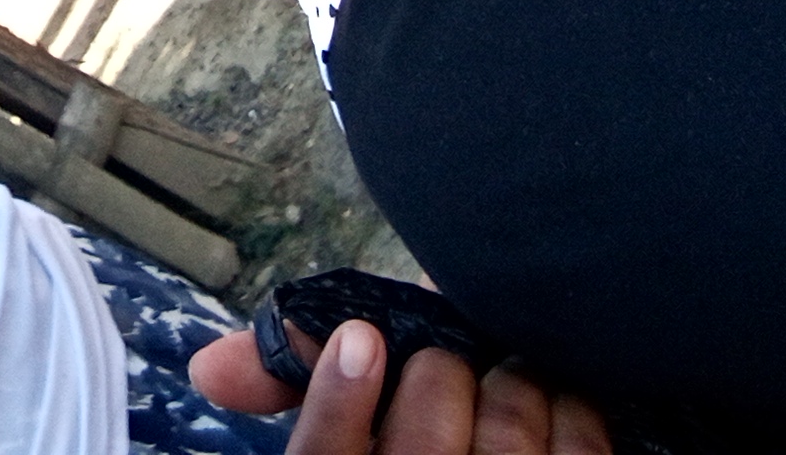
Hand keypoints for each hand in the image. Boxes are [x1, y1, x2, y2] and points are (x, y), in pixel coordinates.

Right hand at [192, 318, 610, 453]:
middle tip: (442, 364)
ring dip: (508, 385)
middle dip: (437, 377)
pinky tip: (551, 403)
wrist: (501, 410)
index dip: (338, 404)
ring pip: (505, 433)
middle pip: (421, 443)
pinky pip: (577, 441)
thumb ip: (284, 376)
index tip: (359, 341)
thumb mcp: (354, 399)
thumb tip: (208, 368)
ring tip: (501, 381)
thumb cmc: (430, 410)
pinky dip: (568, 405)